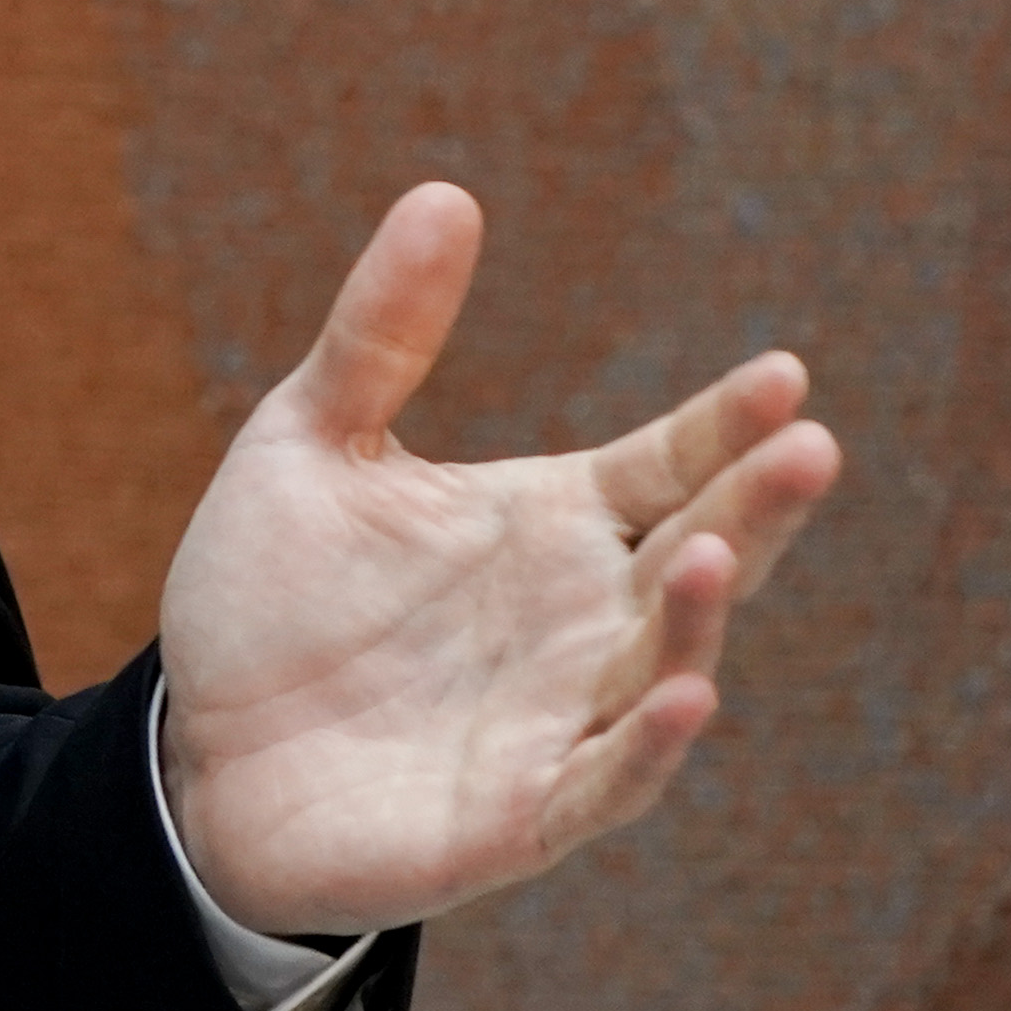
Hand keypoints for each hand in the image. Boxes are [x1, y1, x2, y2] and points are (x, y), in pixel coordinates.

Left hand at [155, 182, 842, 938]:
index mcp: (552, 524)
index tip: (786, 374)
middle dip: (758, 508)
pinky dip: (647, 745)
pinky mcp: (518, 817)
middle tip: (812, 447)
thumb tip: (445, 193)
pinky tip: (687, 696)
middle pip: (698, 554)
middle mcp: (581, 619)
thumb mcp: (310, 442)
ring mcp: (559, 720)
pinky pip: (603, 781)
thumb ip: (381, 333)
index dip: (728, 425)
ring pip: (662, 666)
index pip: (668, 464)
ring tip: (710, 549)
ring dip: (695, 616)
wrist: (199, 749)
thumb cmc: (271, 600)